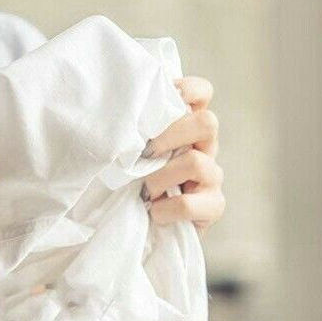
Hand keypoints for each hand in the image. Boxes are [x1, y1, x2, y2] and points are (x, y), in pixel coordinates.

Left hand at [140, 76, 224, 236]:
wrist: (140, 230)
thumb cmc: (128, 185)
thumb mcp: (126, 153)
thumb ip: (131, 132)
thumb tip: (108, 113)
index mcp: (185, 128)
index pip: (202, 93)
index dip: (187, 90)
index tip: (162, 102)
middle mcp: (204, 147)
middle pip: (207, 122)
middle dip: (171, 135)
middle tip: (145, 153)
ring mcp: (211, 176)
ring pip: (196, 163)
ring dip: (160, 178)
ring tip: (143, 192)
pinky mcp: (213, 206)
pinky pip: (190, 203)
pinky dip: (166, 209)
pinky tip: (154, 212)